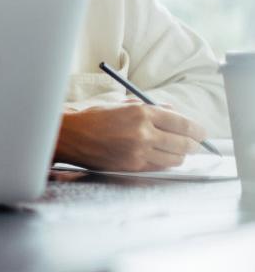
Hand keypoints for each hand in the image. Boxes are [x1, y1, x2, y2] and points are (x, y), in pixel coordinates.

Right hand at [55, 103, 206, 171]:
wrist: (70, 136)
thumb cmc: (94, 118)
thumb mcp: (122, 104)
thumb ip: (150, 108)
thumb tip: (173, 112)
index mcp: (141, 112)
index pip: (182, 123)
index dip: (196, 129)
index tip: (201, 132)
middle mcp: (142, 132)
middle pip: (183, 143)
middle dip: (193, 144)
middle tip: (195, 143)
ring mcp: (138, 152)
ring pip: (175, 158)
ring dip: (180, 155)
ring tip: (178, 151)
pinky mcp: (132, 166)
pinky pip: (160, 167)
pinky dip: (165, 162)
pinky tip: (162, 157)